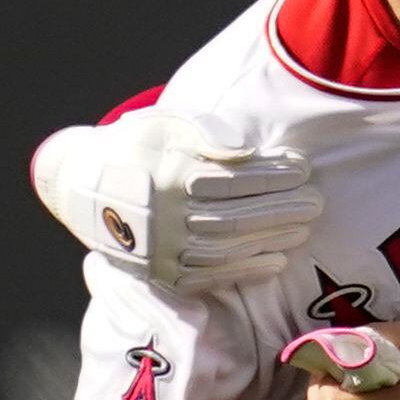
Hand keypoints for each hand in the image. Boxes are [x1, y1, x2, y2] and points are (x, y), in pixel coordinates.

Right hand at [30, 111, 322, 291]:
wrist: (82, 184)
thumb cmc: (138, 145)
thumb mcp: (165, 123)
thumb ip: (206, 132)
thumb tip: (246, 151)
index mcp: (169, 176)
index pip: (235, 179)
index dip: (274, 175)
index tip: (303, 168)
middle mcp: (165, 217)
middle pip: (237, 217)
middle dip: (282, 210)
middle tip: (317, 203)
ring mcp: (162, 249)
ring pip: (228, 249)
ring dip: (271, 240)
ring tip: (304, 229)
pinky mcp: (161, 273)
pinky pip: (211, 276)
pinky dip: (247, 270)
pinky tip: (276, 261)